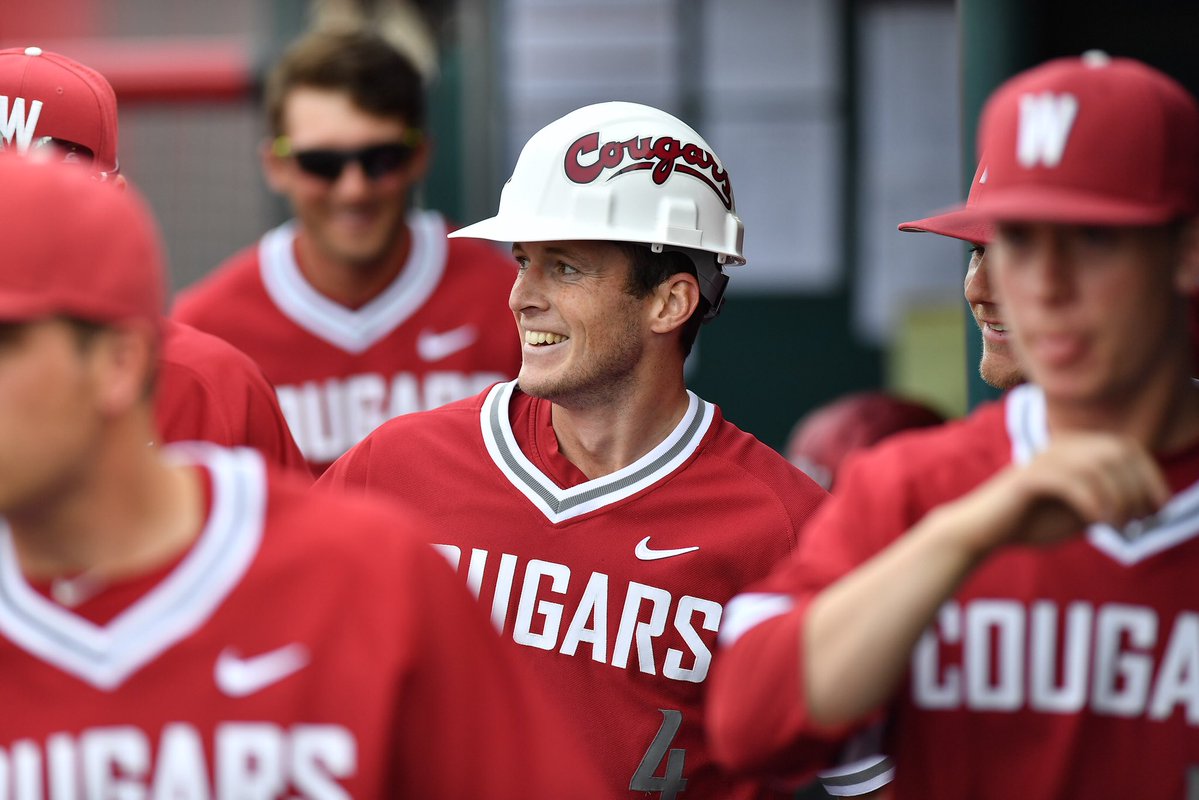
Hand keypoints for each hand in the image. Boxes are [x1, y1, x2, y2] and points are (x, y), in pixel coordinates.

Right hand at [946, 432, 1170, 557]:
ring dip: (1118, 498)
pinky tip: (1098, 522)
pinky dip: (1093, 502)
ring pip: (1098, 465)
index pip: (1127, 447)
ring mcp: (1044, 459)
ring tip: (1119, 525)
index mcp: (1074, 450)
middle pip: (1117, 451)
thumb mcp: (1079, 513)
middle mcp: (1060, 447)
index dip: (1150, 475)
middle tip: (1140, 521)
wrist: (981, 532)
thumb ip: (1108, 502)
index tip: (1158, 510)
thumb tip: (1146, 504)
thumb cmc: (1029, 523)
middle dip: (1138, 488)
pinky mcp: (1028, 477)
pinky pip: (1072, 481)